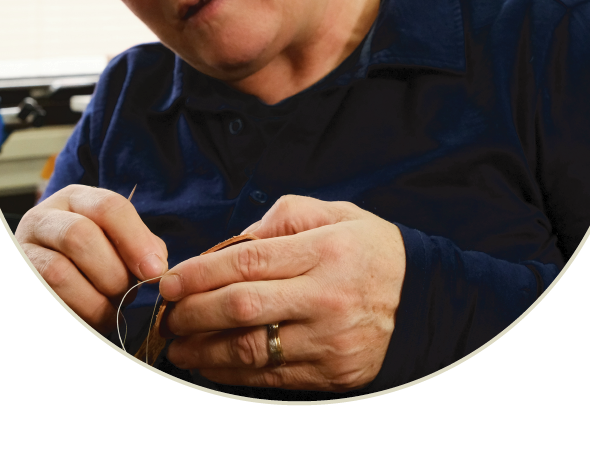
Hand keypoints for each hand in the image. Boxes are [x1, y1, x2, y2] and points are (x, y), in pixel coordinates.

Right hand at [16, 184, 167, 333]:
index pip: (109, 207)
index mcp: (76, 199)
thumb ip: (141, 245)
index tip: (154, 271)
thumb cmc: (92, 257)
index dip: (135, 239)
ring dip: (93, 300)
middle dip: (112, 272)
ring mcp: (22, 250)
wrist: (46, 276)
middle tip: (126, 294)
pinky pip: (46, 301)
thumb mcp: (115, 239)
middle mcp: (44, 217)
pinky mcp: (18, 283)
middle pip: (80, 236)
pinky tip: (88, 319)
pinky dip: (74, 314)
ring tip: (109, 312)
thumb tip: (155, 266)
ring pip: (58, 272)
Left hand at [158, 195, 405, 391]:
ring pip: (251, 350)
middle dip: (193, 312)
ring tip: (178, 343)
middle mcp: (326, 297)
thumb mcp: (335, 213)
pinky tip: (212, 364)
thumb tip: (235, 242)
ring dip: (204, 349)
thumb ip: (283, 218)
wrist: (421, 296)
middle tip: (167, 312)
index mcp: (325, 250)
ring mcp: (329, 340)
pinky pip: (272, 377)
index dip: (200, 272)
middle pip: (242, 307)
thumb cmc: (370, 249)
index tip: (170, 280)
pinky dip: (234, 374)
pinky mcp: (333, 373)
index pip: (248, 261)